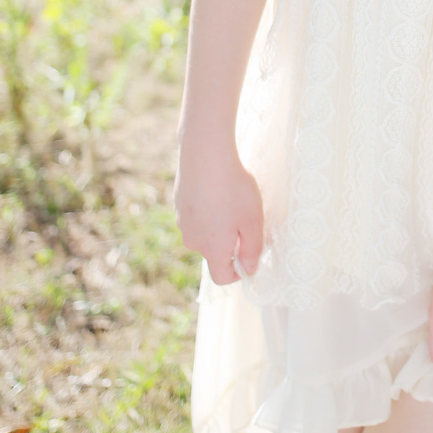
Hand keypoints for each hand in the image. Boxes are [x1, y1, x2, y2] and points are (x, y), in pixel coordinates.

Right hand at [174, 140, 264, 285]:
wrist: (205, 155)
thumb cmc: (233, 189)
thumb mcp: (253, 221)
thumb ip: (253, 250)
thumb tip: (249, 269)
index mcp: (211, 249)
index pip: (222, 277)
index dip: (239, 272)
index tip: (250, 252)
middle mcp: (192, 240)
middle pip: (214, 253)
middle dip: (231, 243)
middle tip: (245, 218)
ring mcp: (182, 222)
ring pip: (205, 233)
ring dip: (220, 224)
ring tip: (231, 200)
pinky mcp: (179, 205)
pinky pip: (197, 216)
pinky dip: (209, 210)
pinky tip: (217, 190)